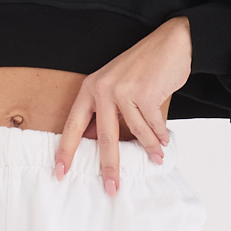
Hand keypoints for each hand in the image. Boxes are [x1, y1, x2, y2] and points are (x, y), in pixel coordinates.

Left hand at [54, 15, 191, 193]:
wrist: (170, 43)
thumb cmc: (142, 67)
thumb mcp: (115, 85)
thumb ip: (105, 111)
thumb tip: (98, 143)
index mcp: (90, 88)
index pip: (73, 125)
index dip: (66, 150)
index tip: (60, 172)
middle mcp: (103, 89)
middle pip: (104, 137)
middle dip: (109, 166)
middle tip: (111, 187)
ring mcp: (124, 90)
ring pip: (134, 132)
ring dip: (148, 148)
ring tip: (156, 159)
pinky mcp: (146, 93)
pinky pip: (152, 124)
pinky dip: (159, 135)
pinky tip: (164, 141)